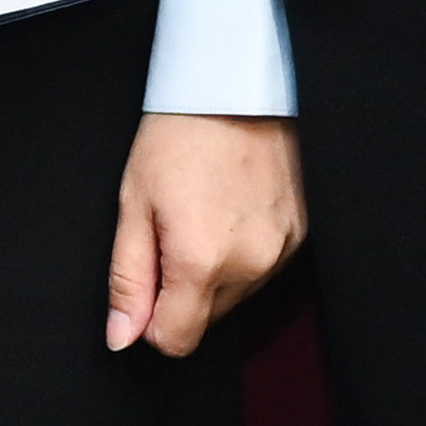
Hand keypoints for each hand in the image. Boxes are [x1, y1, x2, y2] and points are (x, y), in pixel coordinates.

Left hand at [106, 110, 306, 356]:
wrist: (235, 85)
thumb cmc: (179, 136)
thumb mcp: (134, 204)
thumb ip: (128, 280)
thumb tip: (122, 337)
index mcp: (202, 261)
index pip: (177, 341)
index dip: (152, 321)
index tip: (148, 282)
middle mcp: (250, 263)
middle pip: (207, 318)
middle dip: (184, 290)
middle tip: (175, 231)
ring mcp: (282, 248)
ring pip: (238, 293)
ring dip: (217, 270)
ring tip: (207, 211)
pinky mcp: (302, 231)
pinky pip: (266, 266)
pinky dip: (246, 249)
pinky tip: (234, 207)